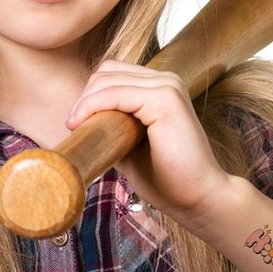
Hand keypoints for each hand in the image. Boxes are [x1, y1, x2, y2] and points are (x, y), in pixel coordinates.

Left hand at [65, 60, 234, 223]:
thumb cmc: (166, 176)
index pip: (112, 73)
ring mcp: (168, 86)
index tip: (75, 123)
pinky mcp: (165, 99)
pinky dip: (94, 106)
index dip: (90, 94)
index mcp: (160, 86)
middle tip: (74, 127)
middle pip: (106, 72)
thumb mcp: (128, 144)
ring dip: (86, 103)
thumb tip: (78, 119)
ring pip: (108, 80)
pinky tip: (82, 124)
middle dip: (85, 98)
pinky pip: (116, 94)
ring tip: (77, 128)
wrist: (198, 198)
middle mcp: (166, 79)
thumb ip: (110, 124)